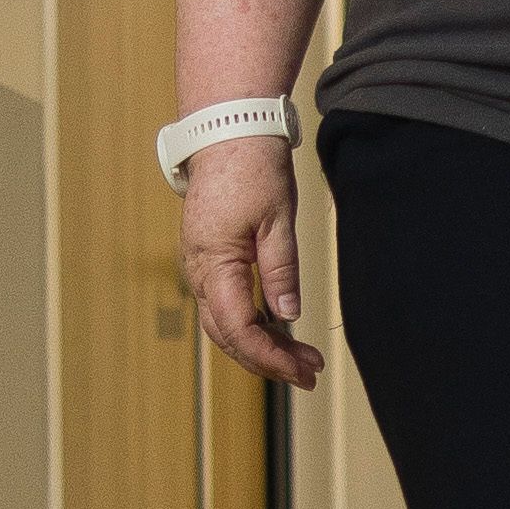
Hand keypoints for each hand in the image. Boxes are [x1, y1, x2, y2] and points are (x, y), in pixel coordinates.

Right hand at [181, 134, 320, 386]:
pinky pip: (225, 305)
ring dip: (262, 347)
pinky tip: (280, 334)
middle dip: (268, 361)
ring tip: (302, 361)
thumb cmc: (252, 169)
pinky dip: (252, 326)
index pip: (237, 328)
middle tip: (310, 375)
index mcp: (213, 263)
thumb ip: (281, 268)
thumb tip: (289, 314)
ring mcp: (200, 267)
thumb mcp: (276, 218)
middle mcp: (199, 271)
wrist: (228, 133)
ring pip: (225, 324)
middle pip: (228, 335)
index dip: (269, 356)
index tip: (302, 369)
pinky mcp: (209, 261)